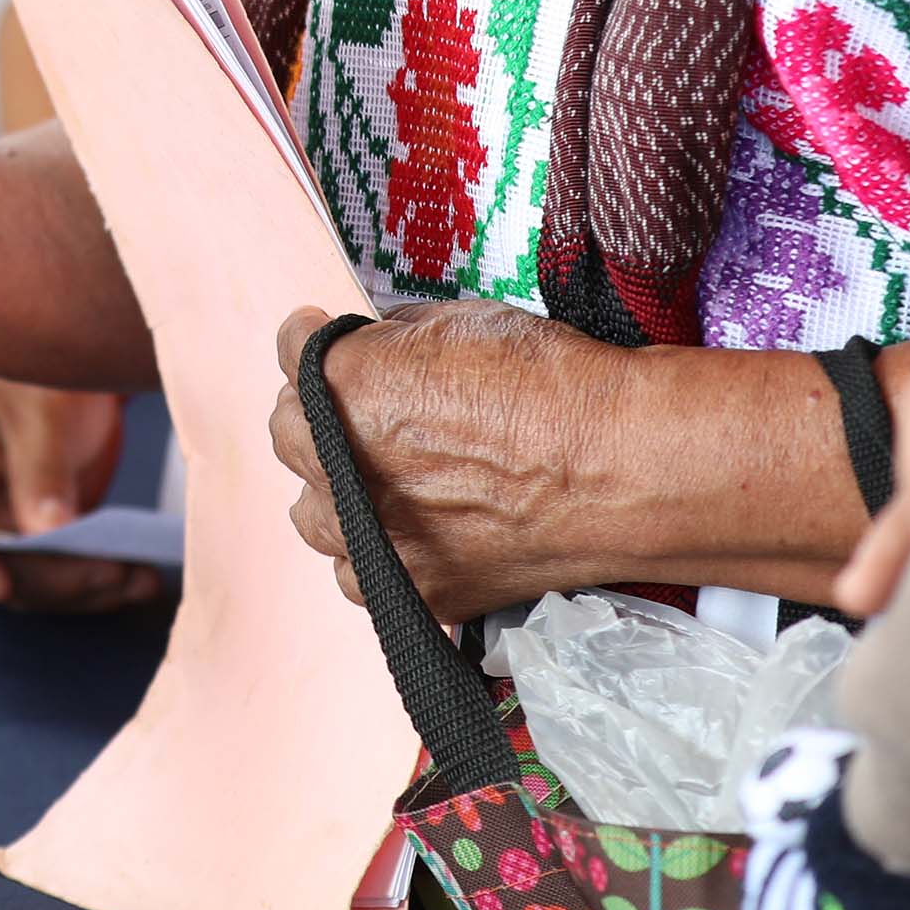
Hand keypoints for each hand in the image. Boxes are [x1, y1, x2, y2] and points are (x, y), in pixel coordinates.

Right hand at [0, 371, 165, 613]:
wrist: (78, 368)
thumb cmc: (43, 372)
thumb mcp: (44, 410)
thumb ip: (42, 472)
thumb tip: (46, 536)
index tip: (0, 587)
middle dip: (49, 577)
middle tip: (111, 573)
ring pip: (25, 580)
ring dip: (81, 587)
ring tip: (139, 579)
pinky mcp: (29, 539)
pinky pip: (56, 575)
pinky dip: (95, 579)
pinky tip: (139, 578)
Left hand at [267, 301, 633, 624]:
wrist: (622, 466)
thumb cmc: (555, 387)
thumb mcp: (462, 320)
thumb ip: (396, 340)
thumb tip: (381, 351)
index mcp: (348, 384)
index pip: (291, 351)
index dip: (304, 338)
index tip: (314, 336)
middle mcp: (345, 464)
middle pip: (288, 433)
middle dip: (311, 411)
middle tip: (342, 407)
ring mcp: (377, 536)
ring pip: (311, 514)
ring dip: (329, 489)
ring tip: (363, 477)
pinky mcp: (416, 589)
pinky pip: (357, 576)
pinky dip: (368, 554)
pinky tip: (393, 533)